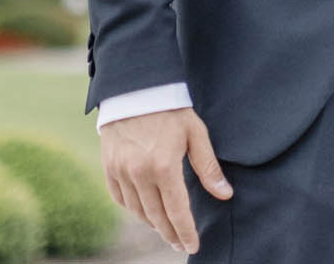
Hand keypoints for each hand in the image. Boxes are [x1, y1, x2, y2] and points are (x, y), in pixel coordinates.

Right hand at [99, 107, 230, 253]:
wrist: (135, 87)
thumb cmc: (170, 109)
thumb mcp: (196, 133)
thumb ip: (208, 167)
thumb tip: (225, 194)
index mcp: (164, 166)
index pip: (177, 212)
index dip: (186, 232)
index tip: (193, 246)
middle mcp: (139, 173)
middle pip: (157, 217)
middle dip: (170, 234)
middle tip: (180, 244)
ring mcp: (121, 171)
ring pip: (138, 211)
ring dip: (153, 224)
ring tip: (166, 229)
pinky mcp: (109, 167)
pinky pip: (120, 198)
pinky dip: (133, 209)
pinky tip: (144, 212)